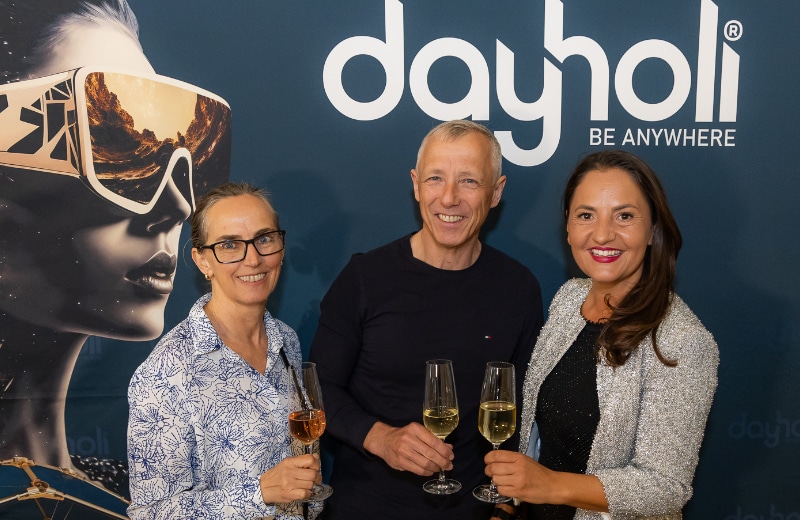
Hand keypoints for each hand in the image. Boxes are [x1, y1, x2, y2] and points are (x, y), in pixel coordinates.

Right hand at [259, 453, 321, 503]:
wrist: (263, 488)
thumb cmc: (276, 475)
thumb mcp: (287, 463)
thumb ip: (302, 460)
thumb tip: (316, 457)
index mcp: (290, 462)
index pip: (310, 459)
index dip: (316, 464)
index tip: (315, 468)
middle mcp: (290, 472)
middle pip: (313, 474)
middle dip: (317, 477)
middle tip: (315, 479)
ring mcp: (289, 483)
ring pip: (310, 484)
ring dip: (311, 486)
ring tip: (307, 485)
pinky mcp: (289, 494)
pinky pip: (305, 494)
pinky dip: (308, 493)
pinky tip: (304, 492)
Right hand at [364, 422, 453, 475]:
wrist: (383, 440)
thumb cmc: (404, 435)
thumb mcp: (417, 432)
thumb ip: (432, 439)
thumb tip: (449, 448)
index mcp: (415, 429)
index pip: (434, 441)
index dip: (444, 451)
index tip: (451, 456)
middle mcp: (409, 439)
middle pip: (430, 453)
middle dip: (443, 461)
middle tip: (449, 465)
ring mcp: (403, 451)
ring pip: (425, 463)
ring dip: (436, 468)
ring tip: (440, 469)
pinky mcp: (400, 462)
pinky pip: (418, 470)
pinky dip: (427, 472)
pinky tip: (431, 471)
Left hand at [485, 450, 607, 510]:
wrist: (552, 485)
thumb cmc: (538, 472)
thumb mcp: (525, 460)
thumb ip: (511, 459)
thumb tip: (493, 460)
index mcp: (518, 457)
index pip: (496, 455)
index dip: (487, 459)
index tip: (487, 462)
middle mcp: (517, 467)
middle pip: (493, 468)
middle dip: (488, 471)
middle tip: (491, 473)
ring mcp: (518, 480)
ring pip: (496, 480)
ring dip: (496, 481)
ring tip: (502, 481)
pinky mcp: (518, 492)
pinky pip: (501, 490)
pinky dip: (501, 490)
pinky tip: (507, 488)